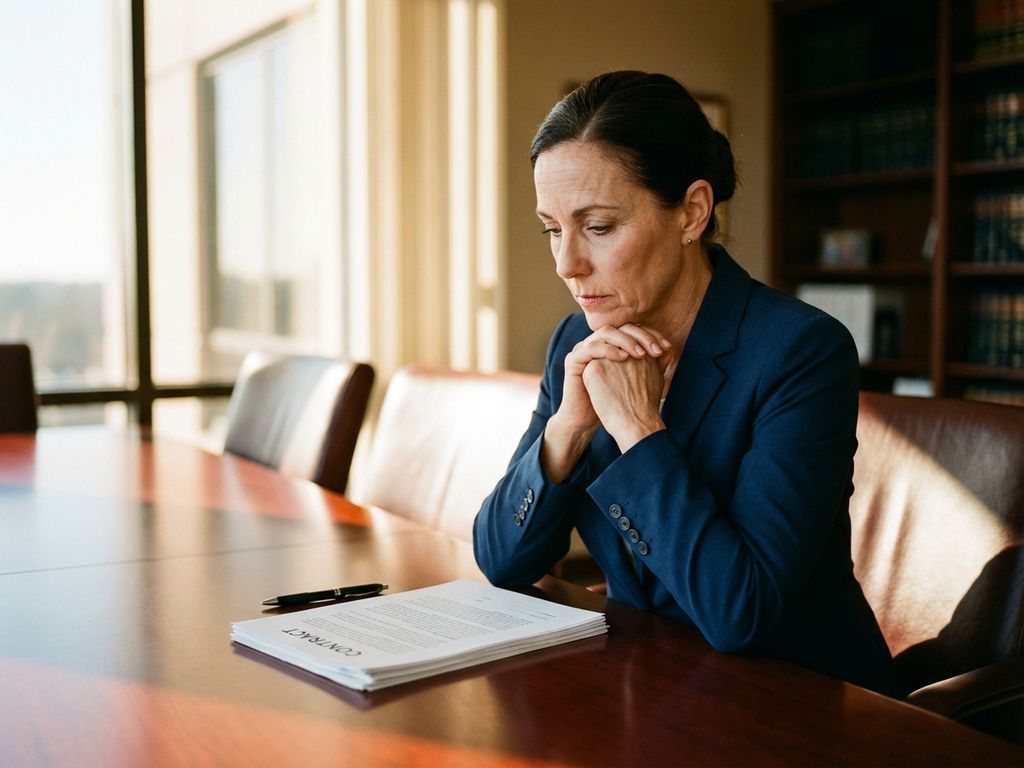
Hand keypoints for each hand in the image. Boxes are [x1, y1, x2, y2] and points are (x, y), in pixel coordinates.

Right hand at [542, 325, 670, 481]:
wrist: (587, 420)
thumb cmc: (612, 403)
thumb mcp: (635, 381)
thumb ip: (650, 365)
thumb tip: (670, 351)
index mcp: (610, 345)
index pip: (631, 330)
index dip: (650, 335)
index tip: (666, 347)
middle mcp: (596, 343)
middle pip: (620, 327)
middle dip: (640, 336)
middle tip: (655, 350)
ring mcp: (583, 350)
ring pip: (606, 333)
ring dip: (626, 341)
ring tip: (641, 354)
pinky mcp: (573, 360)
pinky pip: (590, 347)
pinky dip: (608, 349)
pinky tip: (623, 358)